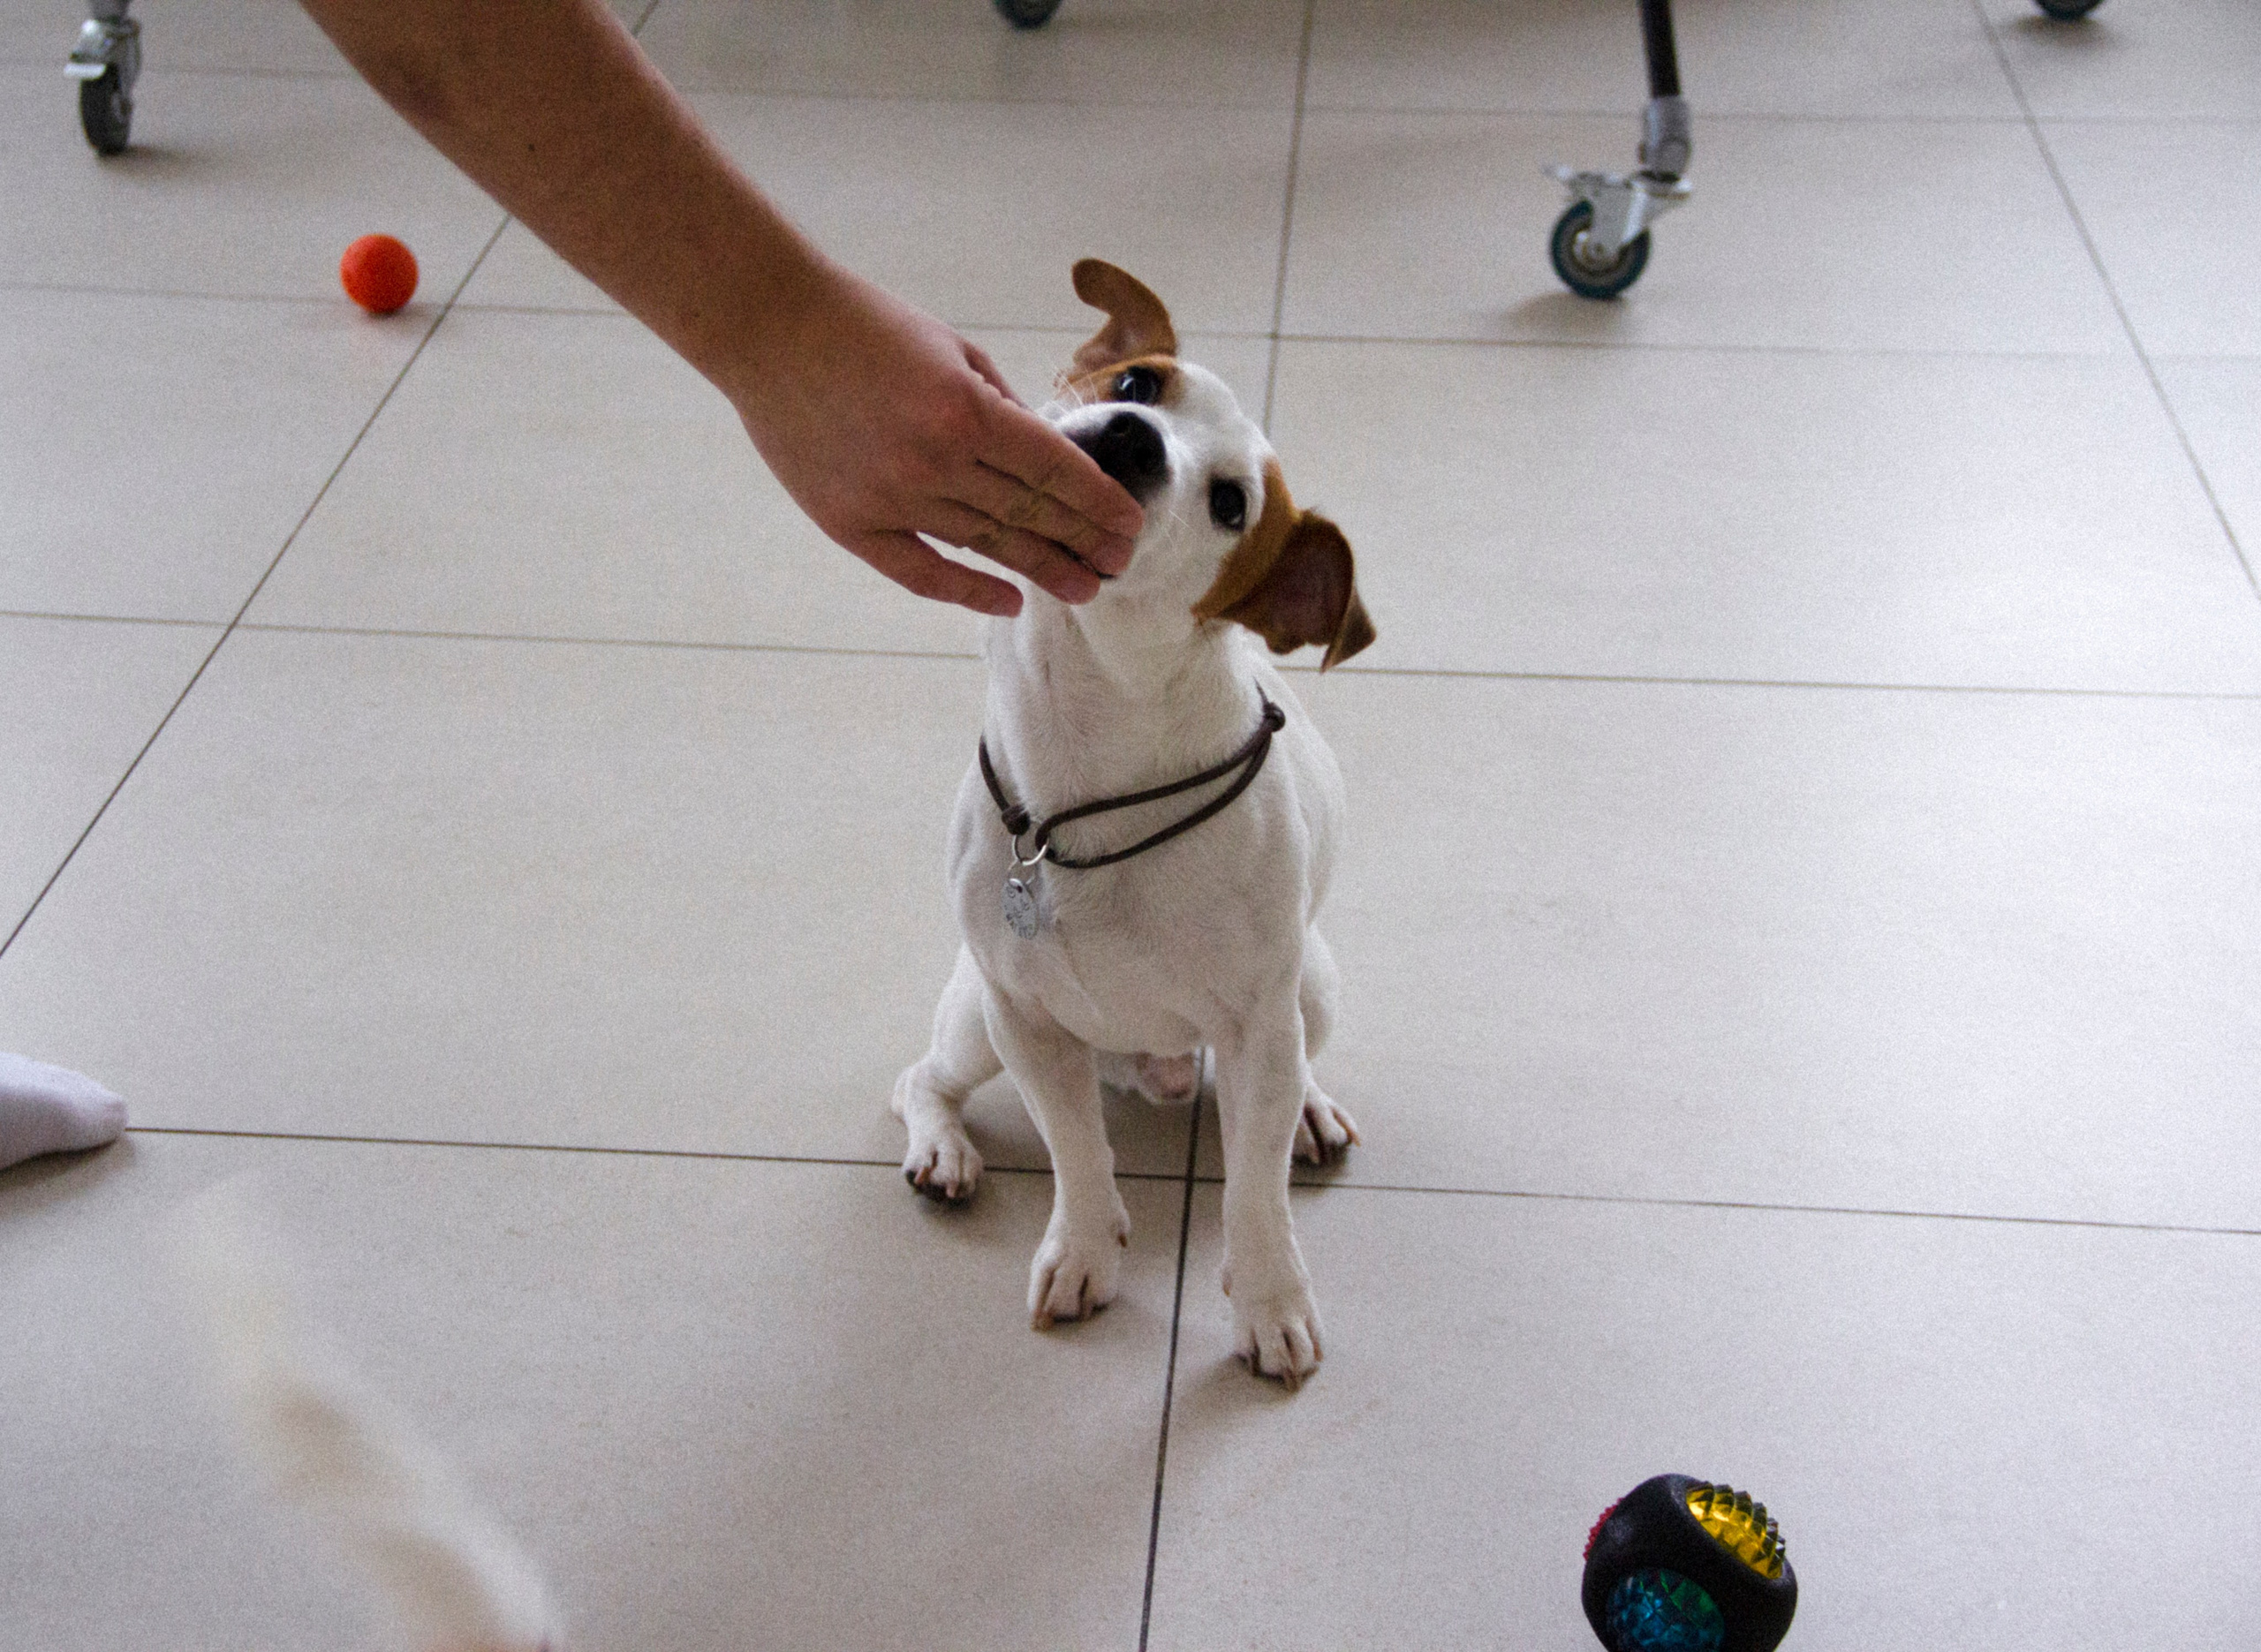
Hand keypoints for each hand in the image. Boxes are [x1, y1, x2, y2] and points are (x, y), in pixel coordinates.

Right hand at [729, 261, 1142, 616]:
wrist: (769, 329)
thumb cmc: (865, 325)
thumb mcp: (953, 349)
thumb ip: (1001, 406)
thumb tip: (1044, 458)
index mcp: (966, 412)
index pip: (1054, 471)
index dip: (1097, 503)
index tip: (1129, 526)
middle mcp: (933, 464)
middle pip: (1027, 514)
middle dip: (1081, 540)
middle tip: (1118, 565)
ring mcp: (890, 499)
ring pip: (984, 545)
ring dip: (1039, 568)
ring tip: (1081, 586)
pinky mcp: (850, 524)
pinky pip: (920, 571)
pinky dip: (966, 590)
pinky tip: (1007, 601)